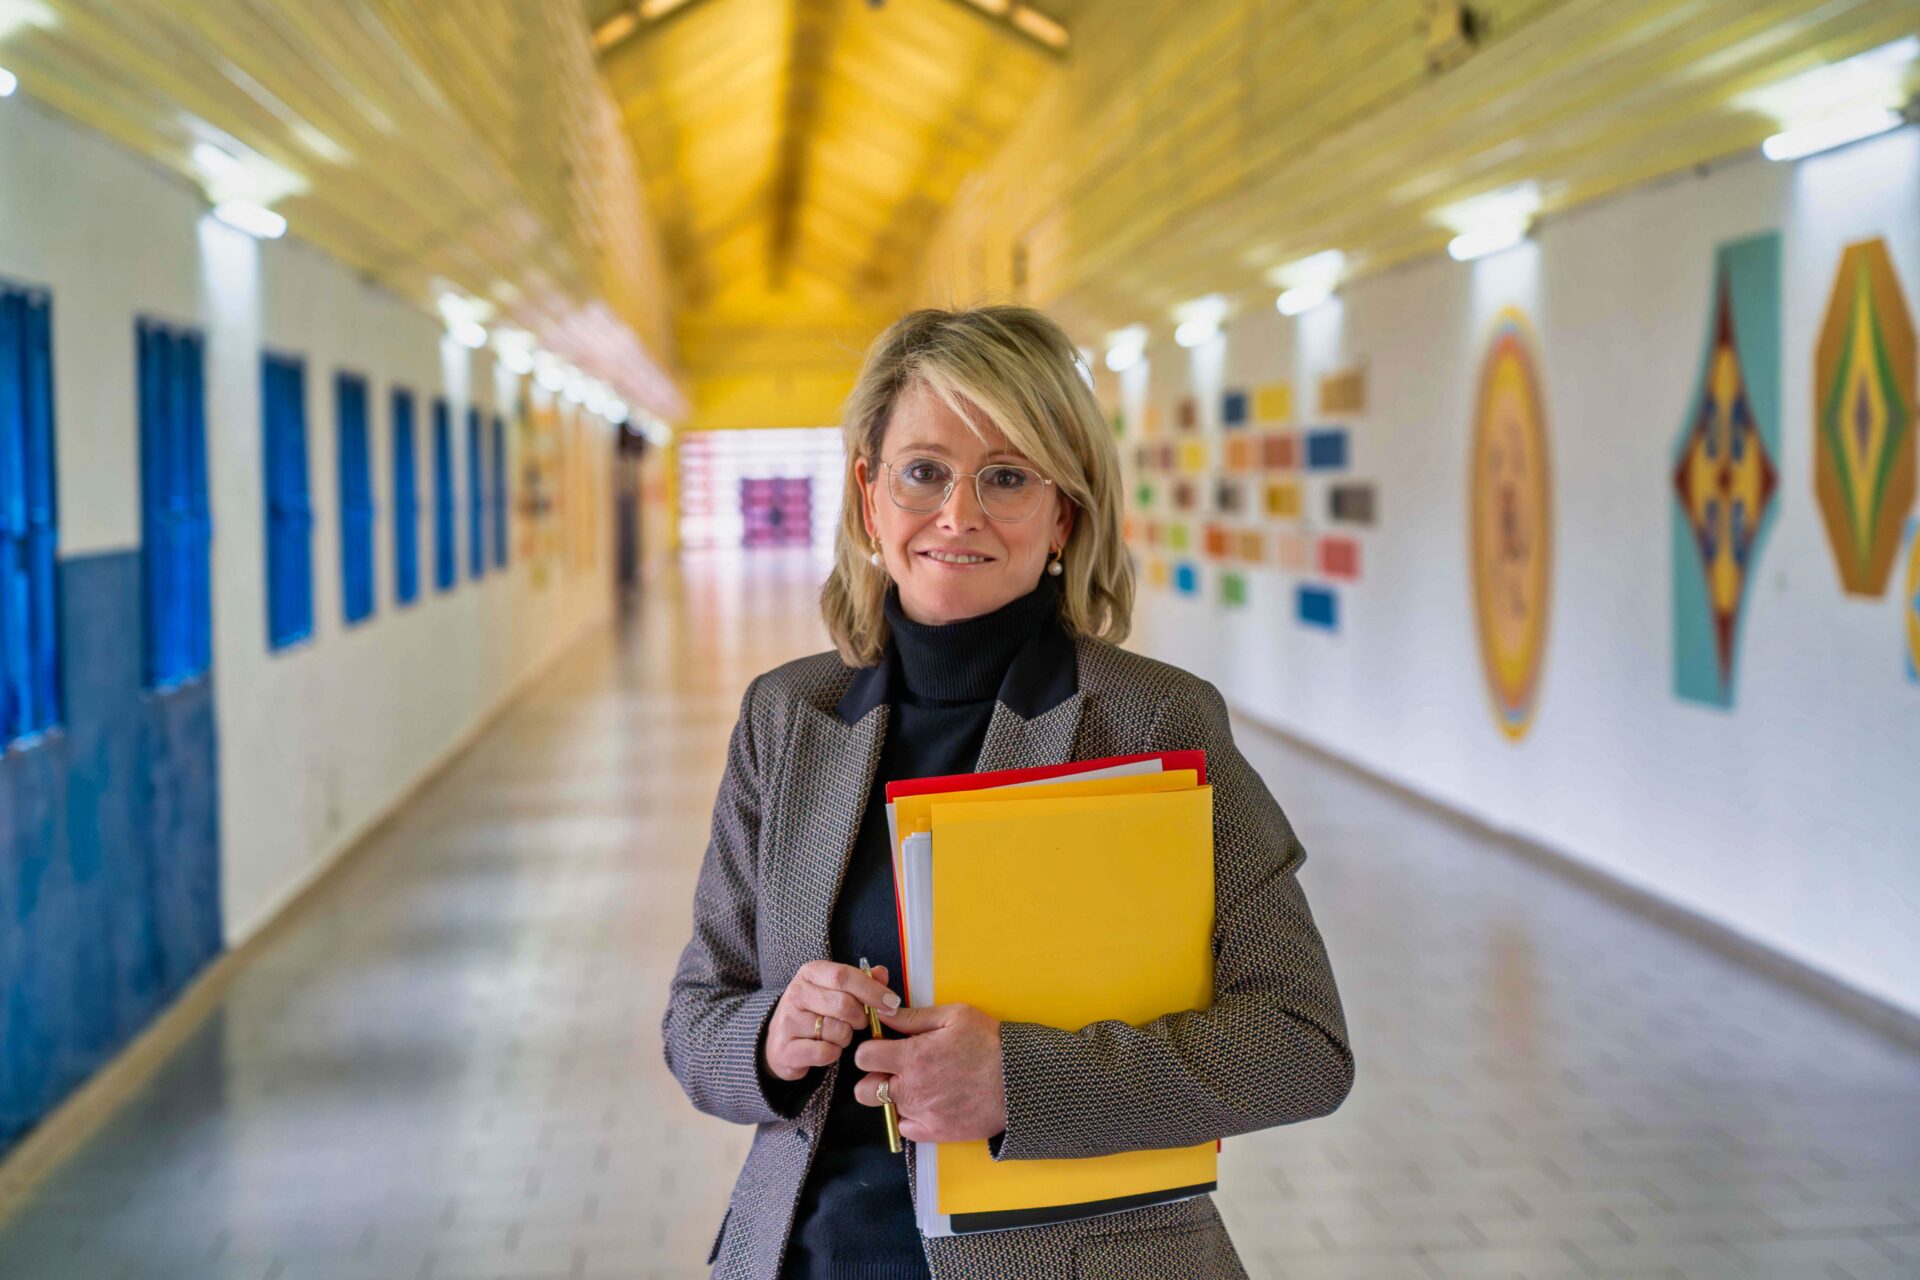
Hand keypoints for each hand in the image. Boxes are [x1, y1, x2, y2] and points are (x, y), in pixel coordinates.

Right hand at [764, 961, 897, 1082]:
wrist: (781, 1041)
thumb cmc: (816, 1011)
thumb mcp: (836, 990)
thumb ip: (862, 980)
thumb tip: (881, 973)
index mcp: (811, 973)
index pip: (844, 976)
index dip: (872, 990)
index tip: (892, 1003)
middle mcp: (796, 993)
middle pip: (843, 1004)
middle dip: (860, 1017)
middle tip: (859, 1023)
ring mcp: (788, 1021)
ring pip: (836, 1030)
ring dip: (846, 1037)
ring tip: (838, 1035)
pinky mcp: (785, 1049)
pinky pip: (825, 1052)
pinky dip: (833, 1053)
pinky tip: (827, 1049)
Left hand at [852, 1003, 1005, 1143]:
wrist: (1019, 1082)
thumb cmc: (990, 1044)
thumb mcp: (956, 1016)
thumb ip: (914, 1016)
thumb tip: (885, 1013)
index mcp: (913, 1057)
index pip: (863, 1057)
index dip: (870, 1049)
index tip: (882, 1047)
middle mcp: (911, 1089)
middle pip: (863, 1091)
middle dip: (872, 1078)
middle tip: (893, 1069)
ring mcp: (922, 1114)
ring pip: (887, 1108)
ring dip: (896, 1097)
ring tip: (919, 1084)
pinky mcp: (936, 1133)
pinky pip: (906, 1129)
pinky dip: (911, 1117)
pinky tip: (928, 1102)